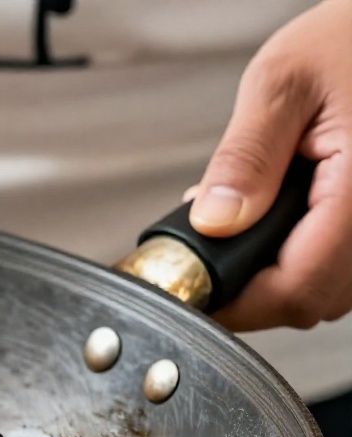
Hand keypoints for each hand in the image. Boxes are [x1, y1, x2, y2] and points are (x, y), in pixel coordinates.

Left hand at [189, 0, 351, 331]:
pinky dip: (302, 256)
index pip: (300, 285)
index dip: (240, 299)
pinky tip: (277, 221)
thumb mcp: (282, 83)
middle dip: (253, 286)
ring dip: (278, 273)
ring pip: (330, 290)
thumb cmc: (349, 40)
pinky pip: (342, 266)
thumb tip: (215, 220)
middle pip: (314, 298)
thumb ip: (246, 157)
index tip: (196, 288)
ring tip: (244, 225)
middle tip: (211, 250)